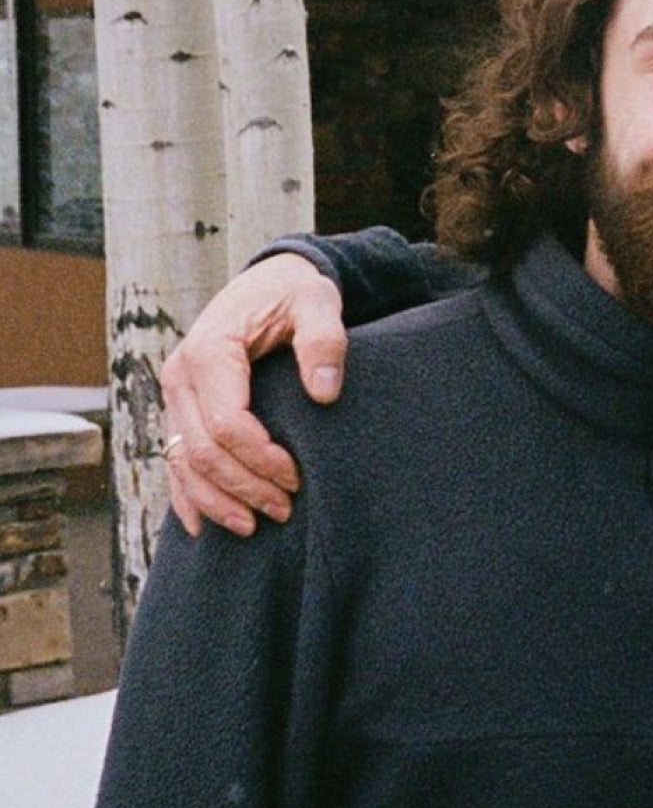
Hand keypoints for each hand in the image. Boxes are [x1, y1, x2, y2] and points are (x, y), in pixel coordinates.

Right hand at [160, 253, 347, 536]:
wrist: (271, 280)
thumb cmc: (295, 293)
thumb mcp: (318, 302)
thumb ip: (324, 340)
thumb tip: (324, 390)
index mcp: (209, 351)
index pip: (225, 423)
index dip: (259, 459)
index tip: (297, 477)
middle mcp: (180, 375)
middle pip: (200, 451)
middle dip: (242, 487)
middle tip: (286, 509)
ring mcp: (175, 394)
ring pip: (181, 462)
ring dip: (216, 500)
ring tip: (254, 526)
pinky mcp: (180, 408)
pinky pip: (173, 459)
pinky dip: (188, 495)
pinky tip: (204, 527)